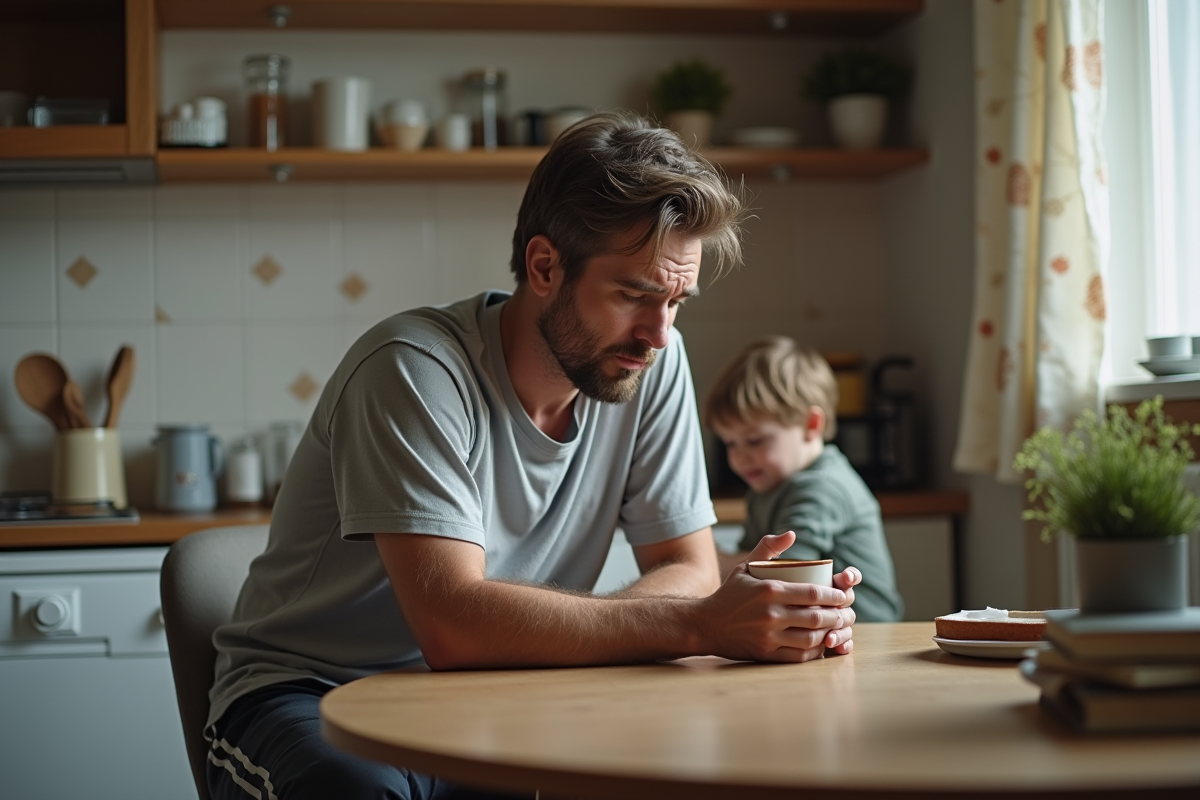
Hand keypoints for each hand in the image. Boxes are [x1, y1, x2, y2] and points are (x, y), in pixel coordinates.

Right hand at [694, 532, 855, 662]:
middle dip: (838, 615)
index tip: (843, 595)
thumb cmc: (730, 594)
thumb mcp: (745, 566)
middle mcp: (770, 614)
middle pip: (817, 617)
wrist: (706, 624)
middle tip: (846, 613)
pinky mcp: (766, 654)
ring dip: (830, 634)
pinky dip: (815, 651)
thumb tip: (792, 534)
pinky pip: (799, 656)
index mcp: (769, 590)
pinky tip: (820, 644)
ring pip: (811, 638)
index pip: (813, 592)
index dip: (834, 595)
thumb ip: (768, 548)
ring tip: (836, 628)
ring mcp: (769, 636)